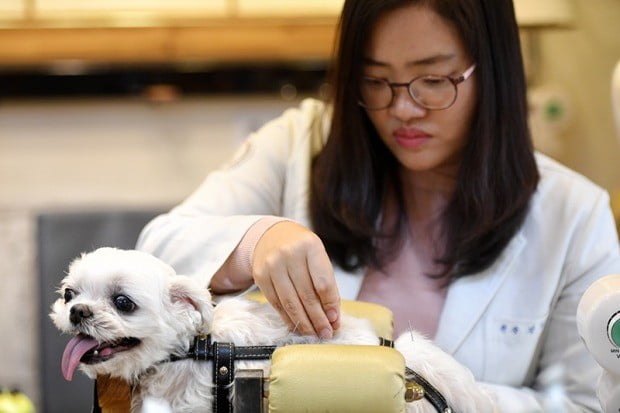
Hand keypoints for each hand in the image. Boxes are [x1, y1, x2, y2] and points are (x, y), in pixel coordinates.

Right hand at [252, 221, 340, 337]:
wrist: (271, 235)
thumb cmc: (301, 249)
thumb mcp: (318, 256)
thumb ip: (326, 283)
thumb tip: (332, 317)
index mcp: (310, 246)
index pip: (323, 283)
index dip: (330, 305)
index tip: (335, 321)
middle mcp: (289, 254)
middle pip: (306, 295)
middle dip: (318, 319)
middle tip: (326, 333)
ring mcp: (272, 265)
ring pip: (290, 302)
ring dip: (303, 323)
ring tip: (314, 334)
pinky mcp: (260, 276)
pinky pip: (276, 303)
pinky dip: (288, 318)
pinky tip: (297, 326)